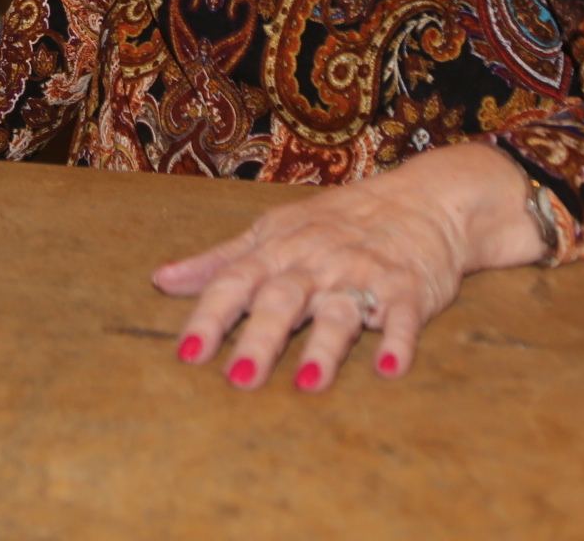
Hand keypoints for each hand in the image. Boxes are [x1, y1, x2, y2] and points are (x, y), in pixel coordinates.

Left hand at [152, 142, 540, 393]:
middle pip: (282, 300)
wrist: (422, 200)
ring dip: (324, 348)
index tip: (186, 353)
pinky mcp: (408, 288)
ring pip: (339, 311)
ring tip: (307, 384)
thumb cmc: (336, 222)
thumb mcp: (272, 232)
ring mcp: (362, 273)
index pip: (235, 282)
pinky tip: (390, 368)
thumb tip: (161, 280)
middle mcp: (316, 261)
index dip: (209, 317)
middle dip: (260, 339)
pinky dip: (398, 340)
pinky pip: (402, 315)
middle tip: (239, 380)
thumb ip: (220, 262)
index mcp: (277, 249)